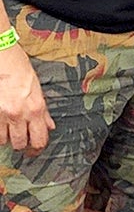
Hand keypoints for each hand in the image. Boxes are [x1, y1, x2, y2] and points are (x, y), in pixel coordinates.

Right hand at [0, 35, 53, 154]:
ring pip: (4, 140)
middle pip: (20, 144)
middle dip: (21, 145)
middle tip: (21, 141)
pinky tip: (1, 126)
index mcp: (36, 109)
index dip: (37, 149)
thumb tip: (50, 126)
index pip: (39, 139)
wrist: (3, 61)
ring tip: (10, 130)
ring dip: (7, 138)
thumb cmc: (22, 73)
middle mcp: (19, 115)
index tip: (34, 151)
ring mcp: (3, 115)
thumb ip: (44, 113)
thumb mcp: (38, 92)